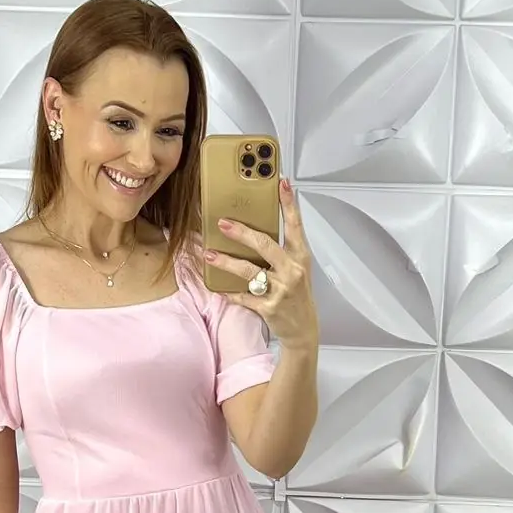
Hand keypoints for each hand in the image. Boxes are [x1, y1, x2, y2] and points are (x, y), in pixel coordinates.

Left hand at [205, 177, 317, 349]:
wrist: (303, 329)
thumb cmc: (298, 295)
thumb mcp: (297, 269)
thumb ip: (282, 250)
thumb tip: (256, 229)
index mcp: (300, 257)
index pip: (295, 225)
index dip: (288, 203)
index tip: (281, 183)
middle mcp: (292, 271)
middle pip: (265, 245)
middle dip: (242, 233)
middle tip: (222, 223)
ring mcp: (281, 290)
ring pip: (249, 271)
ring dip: (226, 262)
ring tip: (209, 255)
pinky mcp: (269, 308)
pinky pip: (243, 297)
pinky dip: (228, 293)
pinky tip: (216, 287)